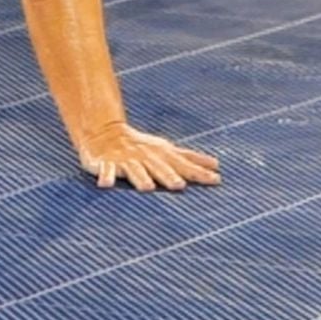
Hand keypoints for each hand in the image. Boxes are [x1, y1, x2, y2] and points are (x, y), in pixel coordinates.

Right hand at [78, 123, 220, 191]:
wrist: (103, 132)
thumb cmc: (141, 146)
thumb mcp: (165, 149)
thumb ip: (189, 158)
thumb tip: (216, 165)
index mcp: (160, 155)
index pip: (183, 164)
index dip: (198, 172)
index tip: (216, 180)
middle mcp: (144, 157)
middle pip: (158, 167)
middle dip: (168, 175)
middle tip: (178, 185)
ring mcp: (125, 160)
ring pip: (134, 169)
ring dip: (140, 177)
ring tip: (147, 187)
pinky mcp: (105, 163)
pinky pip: (105, 170)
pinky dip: (105, 176)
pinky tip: (105, 184)